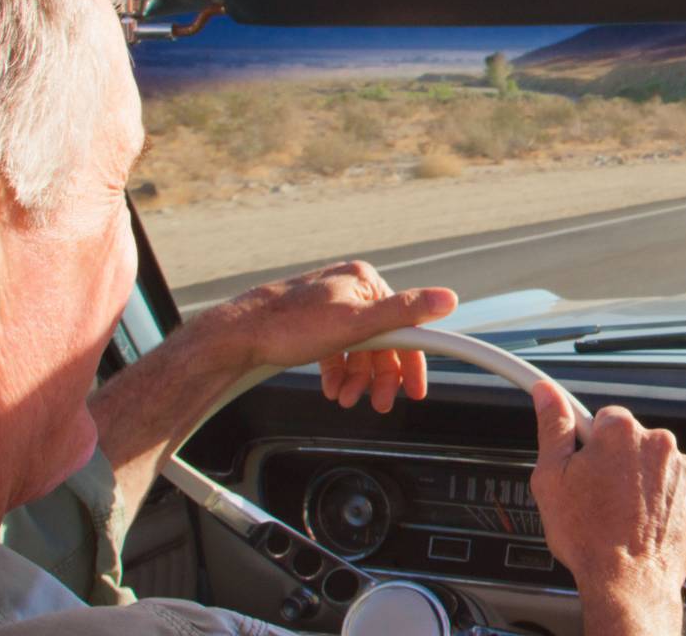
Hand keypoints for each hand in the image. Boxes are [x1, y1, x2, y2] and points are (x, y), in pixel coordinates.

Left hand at [192, 261, 457, 411]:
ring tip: (347, 398)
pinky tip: (332, 387)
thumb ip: (404, 312)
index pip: (405, 325)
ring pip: (358, 348)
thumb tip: (448, 299)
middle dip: (378, 376)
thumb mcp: (356, 323)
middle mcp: (349, 289)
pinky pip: (336, 349)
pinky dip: (338, 371)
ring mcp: (328, 306)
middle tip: (378, 403)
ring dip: (357, 378)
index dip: (411, 361)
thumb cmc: (289, 326)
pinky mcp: (311, 322)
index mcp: (364, 282)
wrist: (237, 334)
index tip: (416, 390)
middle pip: (381, 339)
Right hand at [528, 382, 685, 634]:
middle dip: (615, 461)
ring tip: (620, 514)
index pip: (602, 418)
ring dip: (639, 480)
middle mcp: (658, 443)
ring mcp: (683, 469)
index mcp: (621, 432)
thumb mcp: (552, 479)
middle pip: (630, 440)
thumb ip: (552, 428)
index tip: (585, 464)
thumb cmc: (589, 538)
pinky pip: (674, 486)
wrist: (629, 584)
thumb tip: (546, 393)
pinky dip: (661, 498)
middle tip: (597, 496)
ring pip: (653, 463)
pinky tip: (641, 521)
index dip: (589, 445)